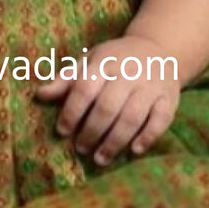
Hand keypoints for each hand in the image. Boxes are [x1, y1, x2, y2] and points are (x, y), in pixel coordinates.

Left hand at [33, 36, 180, 166]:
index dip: (72, 112)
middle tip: (81, 148)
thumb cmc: (116, 59)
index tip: (62, 131)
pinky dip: (148, 136)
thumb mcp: (90, 62)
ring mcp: (151, 86)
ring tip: (100, 158)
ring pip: (132, 117)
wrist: (158, 48)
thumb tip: (39, 94)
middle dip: (91, 131)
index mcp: (105, 63)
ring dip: (115, 141)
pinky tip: (134, 150)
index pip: (85, 88)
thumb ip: (66, 80)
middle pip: (107, 107)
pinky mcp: (169, 98)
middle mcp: (129, 73)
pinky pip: (161, 120)